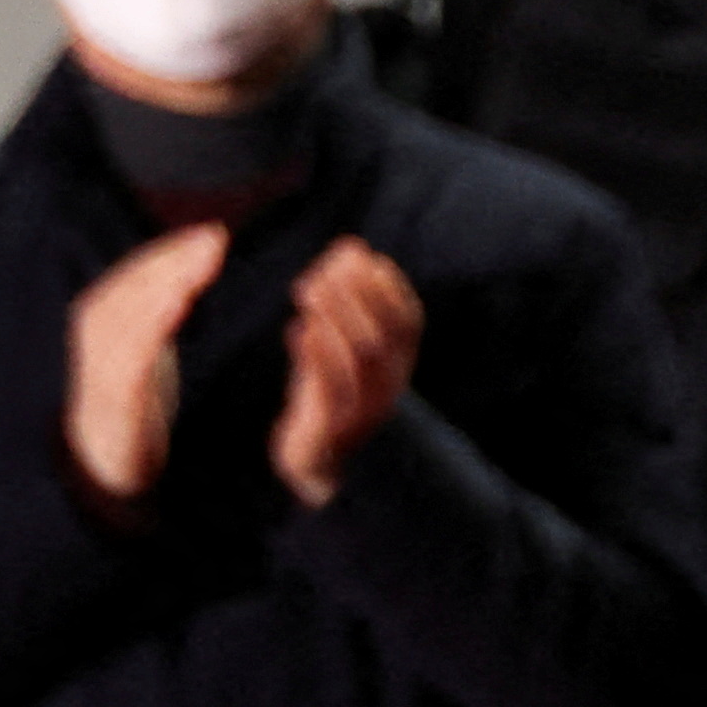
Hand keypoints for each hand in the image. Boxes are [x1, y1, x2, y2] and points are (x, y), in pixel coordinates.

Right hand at [65, 221, 231, 510]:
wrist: (105, 464)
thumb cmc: (132, 395)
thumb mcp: (144, 344)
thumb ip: (161, 302)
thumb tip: (198, 251)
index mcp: (102, 324)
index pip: (134, 277)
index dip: (169, 251)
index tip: (209, 232)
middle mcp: (94, 343)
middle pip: (130, 290)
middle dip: (172, 260)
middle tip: (216, 237)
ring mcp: (100, 376)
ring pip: (127, 320)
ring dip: (165, 285)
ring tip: (203, 263)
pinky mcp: (113, 408)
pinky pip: (128, 365)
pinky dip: (149, 331)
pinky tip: (177, 307)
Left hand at [274, 239, 423, 506]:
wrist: (319, 459)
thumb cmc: (331, 388)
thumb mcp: (344, 343)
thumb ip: (348, 301)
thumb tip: (350, 247)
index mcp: (400, 363)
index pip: (408, 318)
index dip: (386, 284)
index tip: (357, 255)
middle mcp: (390, 386)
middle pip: (382, 335)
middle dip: (355, 295)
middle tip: (322, 267)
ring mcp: (365, 411)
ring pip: (361, 360)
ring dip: (335, 319)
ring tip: (307, 288)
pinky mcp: (332, 430)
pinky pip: (330, 392)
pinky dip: (316, 356)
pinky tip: (298, 329)